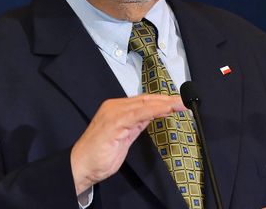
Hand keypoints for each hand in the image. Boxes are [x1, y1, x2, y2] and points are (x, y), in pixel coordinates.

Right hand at [70, 94, 185, 194]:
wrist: (81, 166)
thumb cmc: (98, 155)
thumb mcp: (124, 137)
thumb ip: (136, 125)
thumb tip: (151, 116)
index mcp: (116, 109)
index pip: (143, 101)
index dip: (161, 101)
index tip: (177, 102)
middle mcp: (114, 107)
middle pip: (146, 100)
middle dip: (167, 100)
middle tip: (184, 100)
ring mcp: (114, 113)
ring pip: (144, 104)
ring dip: (164, 103)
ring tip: (180, 104)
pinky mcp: (114, 122)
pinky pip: (139, 114)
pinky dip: (154, 110)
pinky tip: (166, 110)